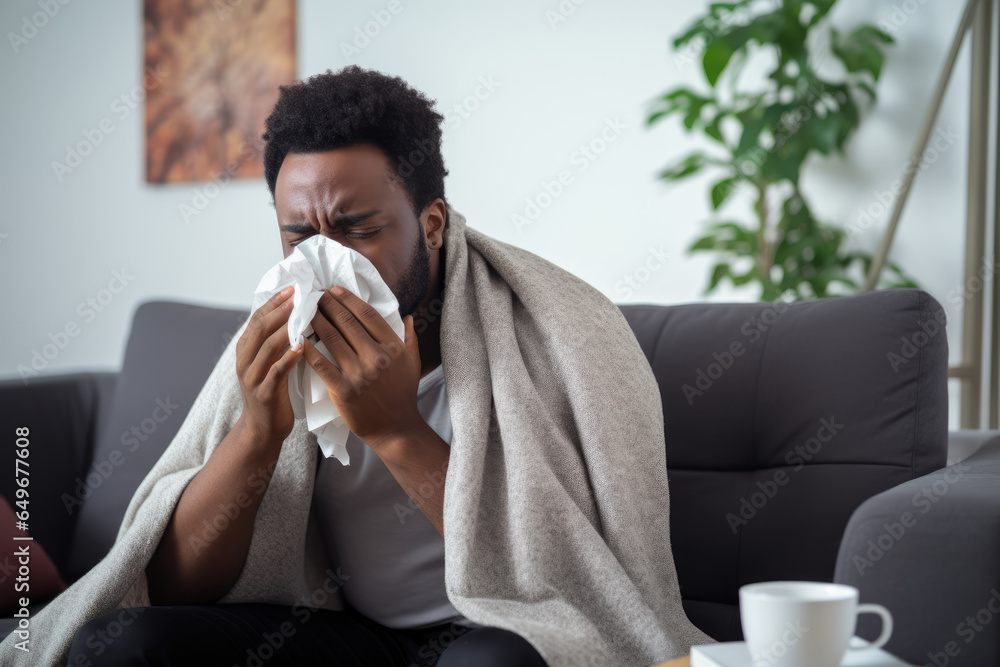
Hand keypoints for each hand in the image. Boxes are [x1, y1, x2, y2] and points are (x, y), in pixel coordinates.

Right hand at [234, 286, 302, 445]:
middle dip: (279, 310)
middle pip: (259, 329)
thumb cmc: (272, 393)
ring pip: (267, 347)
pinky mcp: (265, 394)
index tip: (291, 289)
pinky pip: (276, 372)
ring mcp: (253, 378)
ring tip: (301, 314)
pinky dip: (288, 358)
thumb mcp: (268, 364)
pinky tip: (301, 346)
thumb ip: (275, 343)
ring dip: (285, 328)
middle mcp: (245, 362)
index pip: (257, 319)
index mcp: (245, 352)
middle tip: (298, 295)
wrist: (262, 430)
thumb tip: (294, 315)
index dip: (273, 303)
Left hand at [301, 286, 422, 449]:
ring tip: (303, 310)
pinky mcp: (343, 390)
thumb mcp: (412, 364)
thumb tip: (408, 317)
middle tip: (313, 294)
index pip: (367, 314)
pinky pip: (320, 364)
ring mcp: (359, 373)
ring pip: (331, 338)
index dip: (348, 299)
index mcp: (393, 347)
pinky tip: (297, 337)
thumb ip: (410, 339)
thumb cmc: (403, 395)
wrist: (395, 429)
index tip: (334, 290)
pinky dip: (307, 349)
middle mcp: (376, 357)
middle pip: (346, 322)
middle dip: (327, 304)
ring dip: (314, 320)